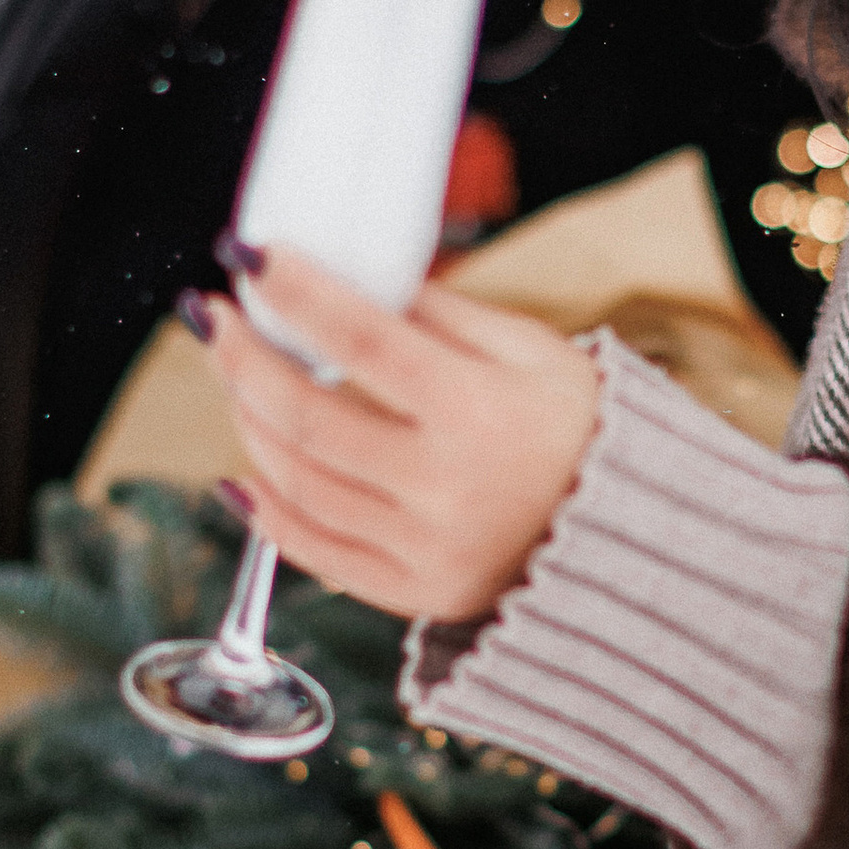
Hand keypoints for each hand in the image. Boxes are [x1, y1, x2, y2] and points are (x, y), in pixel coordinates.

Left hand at [199, 243, 601, 624]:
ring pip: (300, 483)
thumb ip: (442, 315)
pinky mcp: (416, 592)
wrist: (635, 537)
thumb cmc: (583, 430)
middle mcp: (445, 485)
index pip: (362, 340)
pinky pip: (315, 554)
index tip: (248, 256)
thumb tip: (356, 278)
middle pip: (308, 417)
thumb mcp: (533, 351)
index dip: (296, 292)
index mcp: (479, 410)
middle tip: (213, 316)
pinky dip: (265, 515)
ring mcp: (426, 547)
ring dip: (250, 424)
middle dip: (244, 358)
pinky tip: (238, 475)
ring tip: (237, 381)